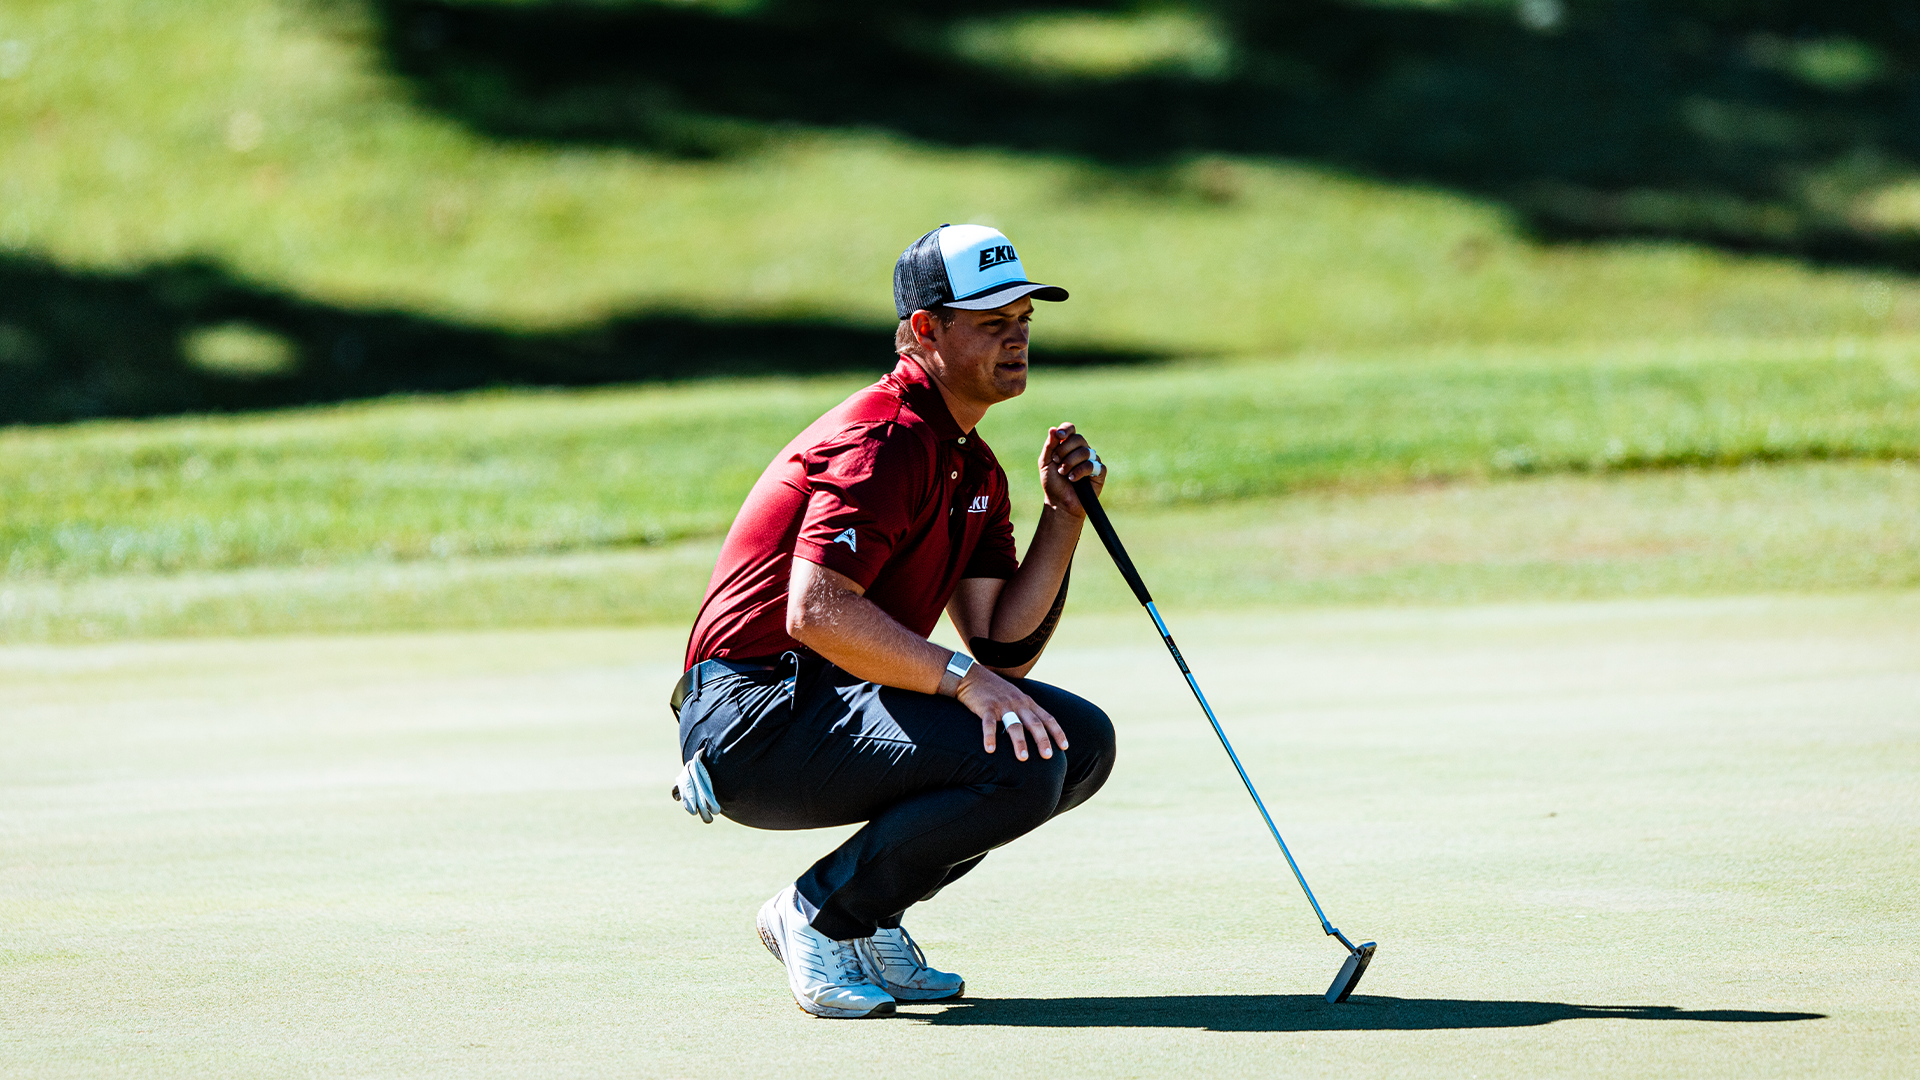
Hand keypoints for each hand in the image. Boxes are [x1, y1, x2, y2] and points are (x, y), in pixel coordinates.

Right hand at [955, 664, 1069, 761]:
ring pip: (1015, 725)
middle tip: (1048, 756)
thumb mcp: (1014, 697)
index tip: (1065, 747)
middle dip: (1042, 740)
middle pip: (1034, 723)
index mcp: (1027, 702)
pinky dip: (990, 737)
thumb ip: (1025, 711)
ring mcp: (1002, 705)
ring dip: (1020, 742)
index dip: (1057, 732)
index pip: (1047, 718)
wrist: (972, 676)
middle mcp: (1018, 703)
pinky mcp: (986, 707)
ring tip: (1023, 758)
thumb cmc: (994, 691)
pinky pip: (988, 724)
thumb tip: (1035, 731)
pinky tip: (990, 750)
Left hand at [1039, 422, 1105, 517]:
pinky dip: (1080, 471)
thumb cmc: (1053, 483)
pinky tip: (1072, 479)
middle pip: (1078, 438)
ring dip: (1070, 462)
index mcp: (1068, 445)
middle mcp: (1082, 450)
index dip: (1066, 429)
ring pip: (1085, 451)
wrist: (1060, 502)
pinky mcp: (1100, 472)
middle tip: (1056, 461)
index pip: (1071, 429)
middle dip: (1064, 449)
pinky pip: (1093, 465)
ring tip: (1063, 473)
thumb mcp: (1046, 463)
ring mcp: (1092, 460)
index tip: (1059, 435)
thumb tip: (1053, 429)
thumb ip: (1050, 446)